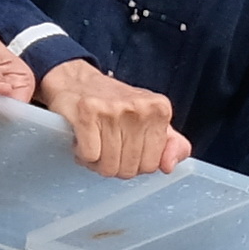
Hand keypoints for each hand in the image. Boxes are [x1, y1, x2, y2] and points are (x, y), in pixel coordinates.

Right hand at [38, 59, 188, 176]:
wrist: (77, 81)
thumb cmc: (115, 105)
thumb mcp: (151, 120)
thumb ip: (171, 145)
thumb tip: (169, 166)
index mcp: (160, 110)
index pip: (151, 165)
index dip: (134, 164)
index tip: (125, 148)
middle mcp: (139, 107)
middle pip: (129, 169)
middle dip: (114, 165)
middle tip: (106, 146)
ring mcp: (113, 109)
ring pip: (108, 166)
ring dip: (96, 162)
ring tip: (94, 142)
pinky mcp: (87, 111)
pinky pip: (90, 156)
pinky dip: (82, 154)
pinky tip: (82, 139)